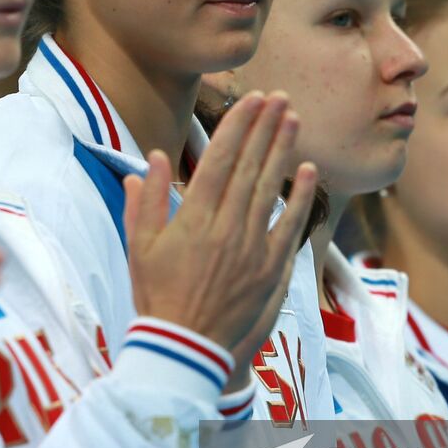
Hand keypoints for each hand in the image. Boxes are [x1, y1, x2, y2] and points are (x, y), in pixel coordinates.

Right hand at [123, 92, 316, 371]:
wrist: (186, 350)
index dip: (237, 127)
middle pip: (249, 167)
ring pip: (271, 188)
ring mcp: (252, 248)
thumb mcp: (139, 248)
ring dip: (283, 150)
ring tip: (293, 119)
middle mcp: (226, 227)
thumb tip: (152, 159)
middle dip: (265, 128)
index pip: (219, 160)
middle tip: (279, 97)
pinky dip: (300, 197)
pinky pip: (290, 226)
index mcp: (192, 219)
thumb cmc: (157, 299)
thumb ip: (146, 202)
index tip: (251, 101)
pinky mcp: (271, 270)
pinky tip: (308, 169)